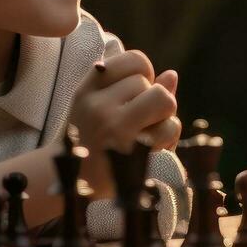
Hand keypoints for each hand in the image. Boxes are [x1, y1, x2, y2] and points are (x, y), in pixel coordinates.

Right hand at [66, 49, 181, 193]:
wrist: (75, 185)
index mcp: (88, 89)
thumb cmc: (94, 143)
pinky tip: (149, 150)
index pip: (136, 60)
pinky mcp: (132, 150)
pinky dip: (169, 138)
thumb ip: (137, 88)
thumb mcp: (101, 108)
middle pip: (152, 84)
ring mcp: (114, 128)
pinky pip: (170, 127)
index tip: (134, 96)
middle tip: (135, 124)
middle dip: (152, 102)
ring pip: (165, 100)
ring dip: (164, 120)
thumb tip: (171, 75)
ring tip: (143, 137)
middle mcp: (97, 106)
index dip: (144, 76)